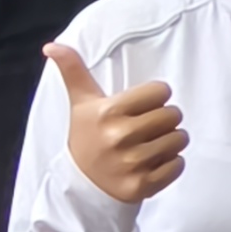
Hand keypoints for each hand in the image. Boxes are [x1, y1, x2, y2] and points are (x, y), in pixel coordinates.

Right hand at [52, 43, 185, 200]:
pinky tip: (152, 163)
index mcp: (108, 112)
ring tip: (150, 144)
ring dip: (170, 141)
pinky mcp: (142, 185)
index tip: (142, 106)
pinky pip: (178, 165)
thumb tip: (51, 45)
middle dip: (165, 119)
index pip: (160, 91)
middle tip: (147, 127)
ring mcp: (132, 163)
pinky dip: (171, 164)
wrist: (82, 185)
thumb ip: (72, 69)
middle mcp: (119, 137)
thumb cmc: (87, 136)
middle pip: (173, 115)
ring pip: (179, 139)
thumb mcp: (80, 102)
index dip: (155, 97)